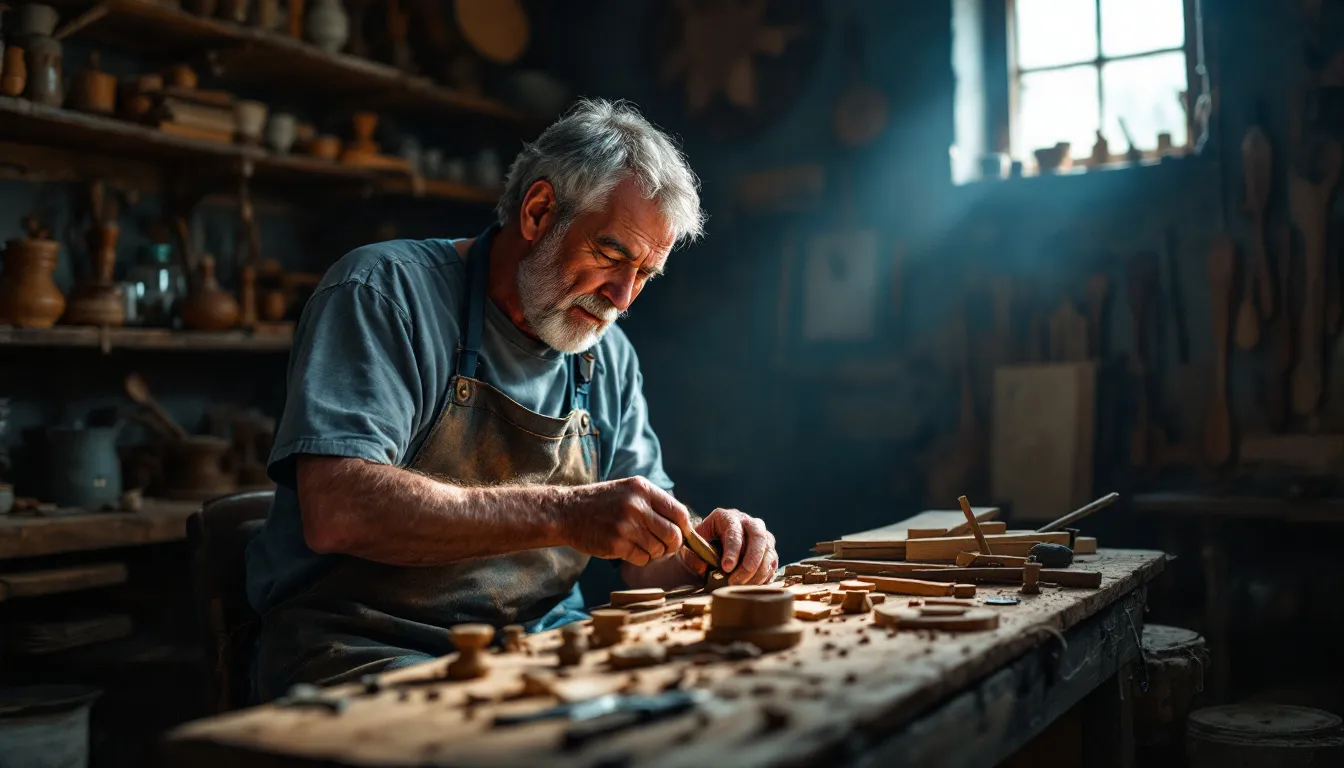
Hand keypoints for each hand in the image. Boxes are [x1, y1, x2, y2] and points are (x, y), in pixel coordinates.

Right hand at [560, 477, 689, 565]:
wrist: (567, 512)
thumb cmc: (602, 503)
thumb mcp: (628, 491)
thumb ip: (654, 503)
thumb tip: (684, 526)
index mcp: (642, 489)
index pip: (679, 512)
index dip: (683, 528)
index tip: (679, 534)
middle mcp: (636, 505)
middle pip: (673, 535)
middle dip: (671, 545)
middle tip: (662, 545)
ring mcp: (626, 526)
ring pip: (658, 550)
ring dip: (653, 552)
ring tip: (638, 543)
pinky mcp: (616, 544)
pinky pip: (643, 559)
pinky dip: (639, 558)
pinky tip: (627, 549)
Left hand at [679, 508, 776, 584]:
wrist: (710, 549)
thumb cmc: (701, 547)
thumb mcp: (692, 548)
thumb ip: (694, 555)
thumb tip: (702, 567)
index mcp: (727, 517)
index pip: (734, 530)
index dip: (732, 550)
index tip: (726, 568)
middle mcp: (748, 522)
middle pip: (758, 537)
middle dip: (750, 561)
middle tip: (737, 580)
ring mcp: (761, 535)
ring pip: (768, 551)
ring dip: (757, 572)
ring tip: (741, 586)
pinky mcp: (769, 550)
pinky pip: (773, 563)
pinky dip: (765, 576)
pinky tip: (752, 585)